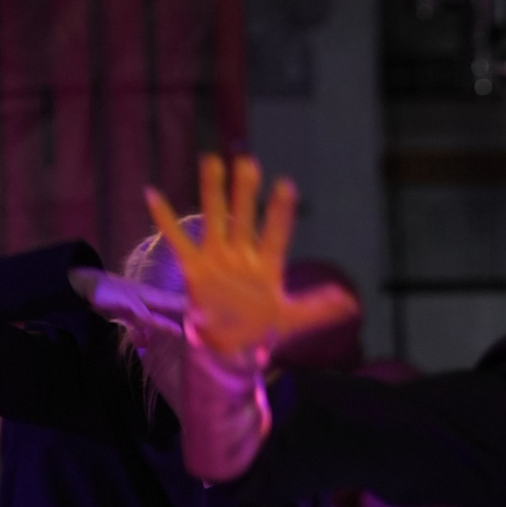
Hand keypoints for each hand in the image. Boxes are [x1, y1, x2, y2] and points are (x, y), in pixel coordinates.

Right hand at [145, 154, 357, 363]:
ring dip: (214, 190)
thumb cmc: (261, 328)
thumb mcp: (291, 319)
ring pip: (215, 218)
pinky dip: (165, 219)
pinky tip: (153, 194)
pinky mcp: (194, 268)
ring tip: (212, 160)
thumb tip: (352, 303)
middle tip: (247, 162)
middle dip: (246, 191)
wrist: (230, 346)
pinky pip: (177, 240)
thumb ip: (317, 308)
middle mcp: (242, 254)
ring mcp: (217, 258)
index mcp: (268, 264)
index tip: (286, 186)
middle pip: (245, 217)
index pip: (277, 233)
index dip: (280, 212)